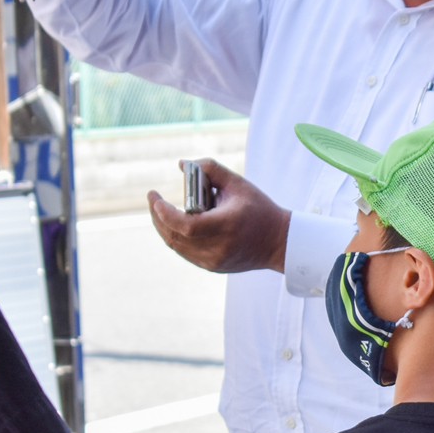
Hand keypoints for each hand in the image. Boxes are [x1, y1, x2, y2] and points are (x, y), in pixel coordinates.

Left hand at [147, 159, 290, 273]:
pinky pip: (185, 252)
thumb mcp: (238, 184)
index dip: (164, 213)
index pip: (185, 225)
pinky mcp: (212, 267)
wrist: (279, 242)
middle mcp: (218, 248)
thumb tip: (182, 164)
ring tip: (161, 210)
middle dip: (158, 217)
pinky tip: (176, 224)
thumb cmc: (259, 209)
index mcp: (225, 226)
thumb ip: (211, 169)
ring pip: (176, 246)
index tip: (155, 197)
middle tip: (154, 200)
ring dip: (165, 227)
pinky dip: (177, 237)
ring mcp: (214, 261)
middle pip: (174, 236)